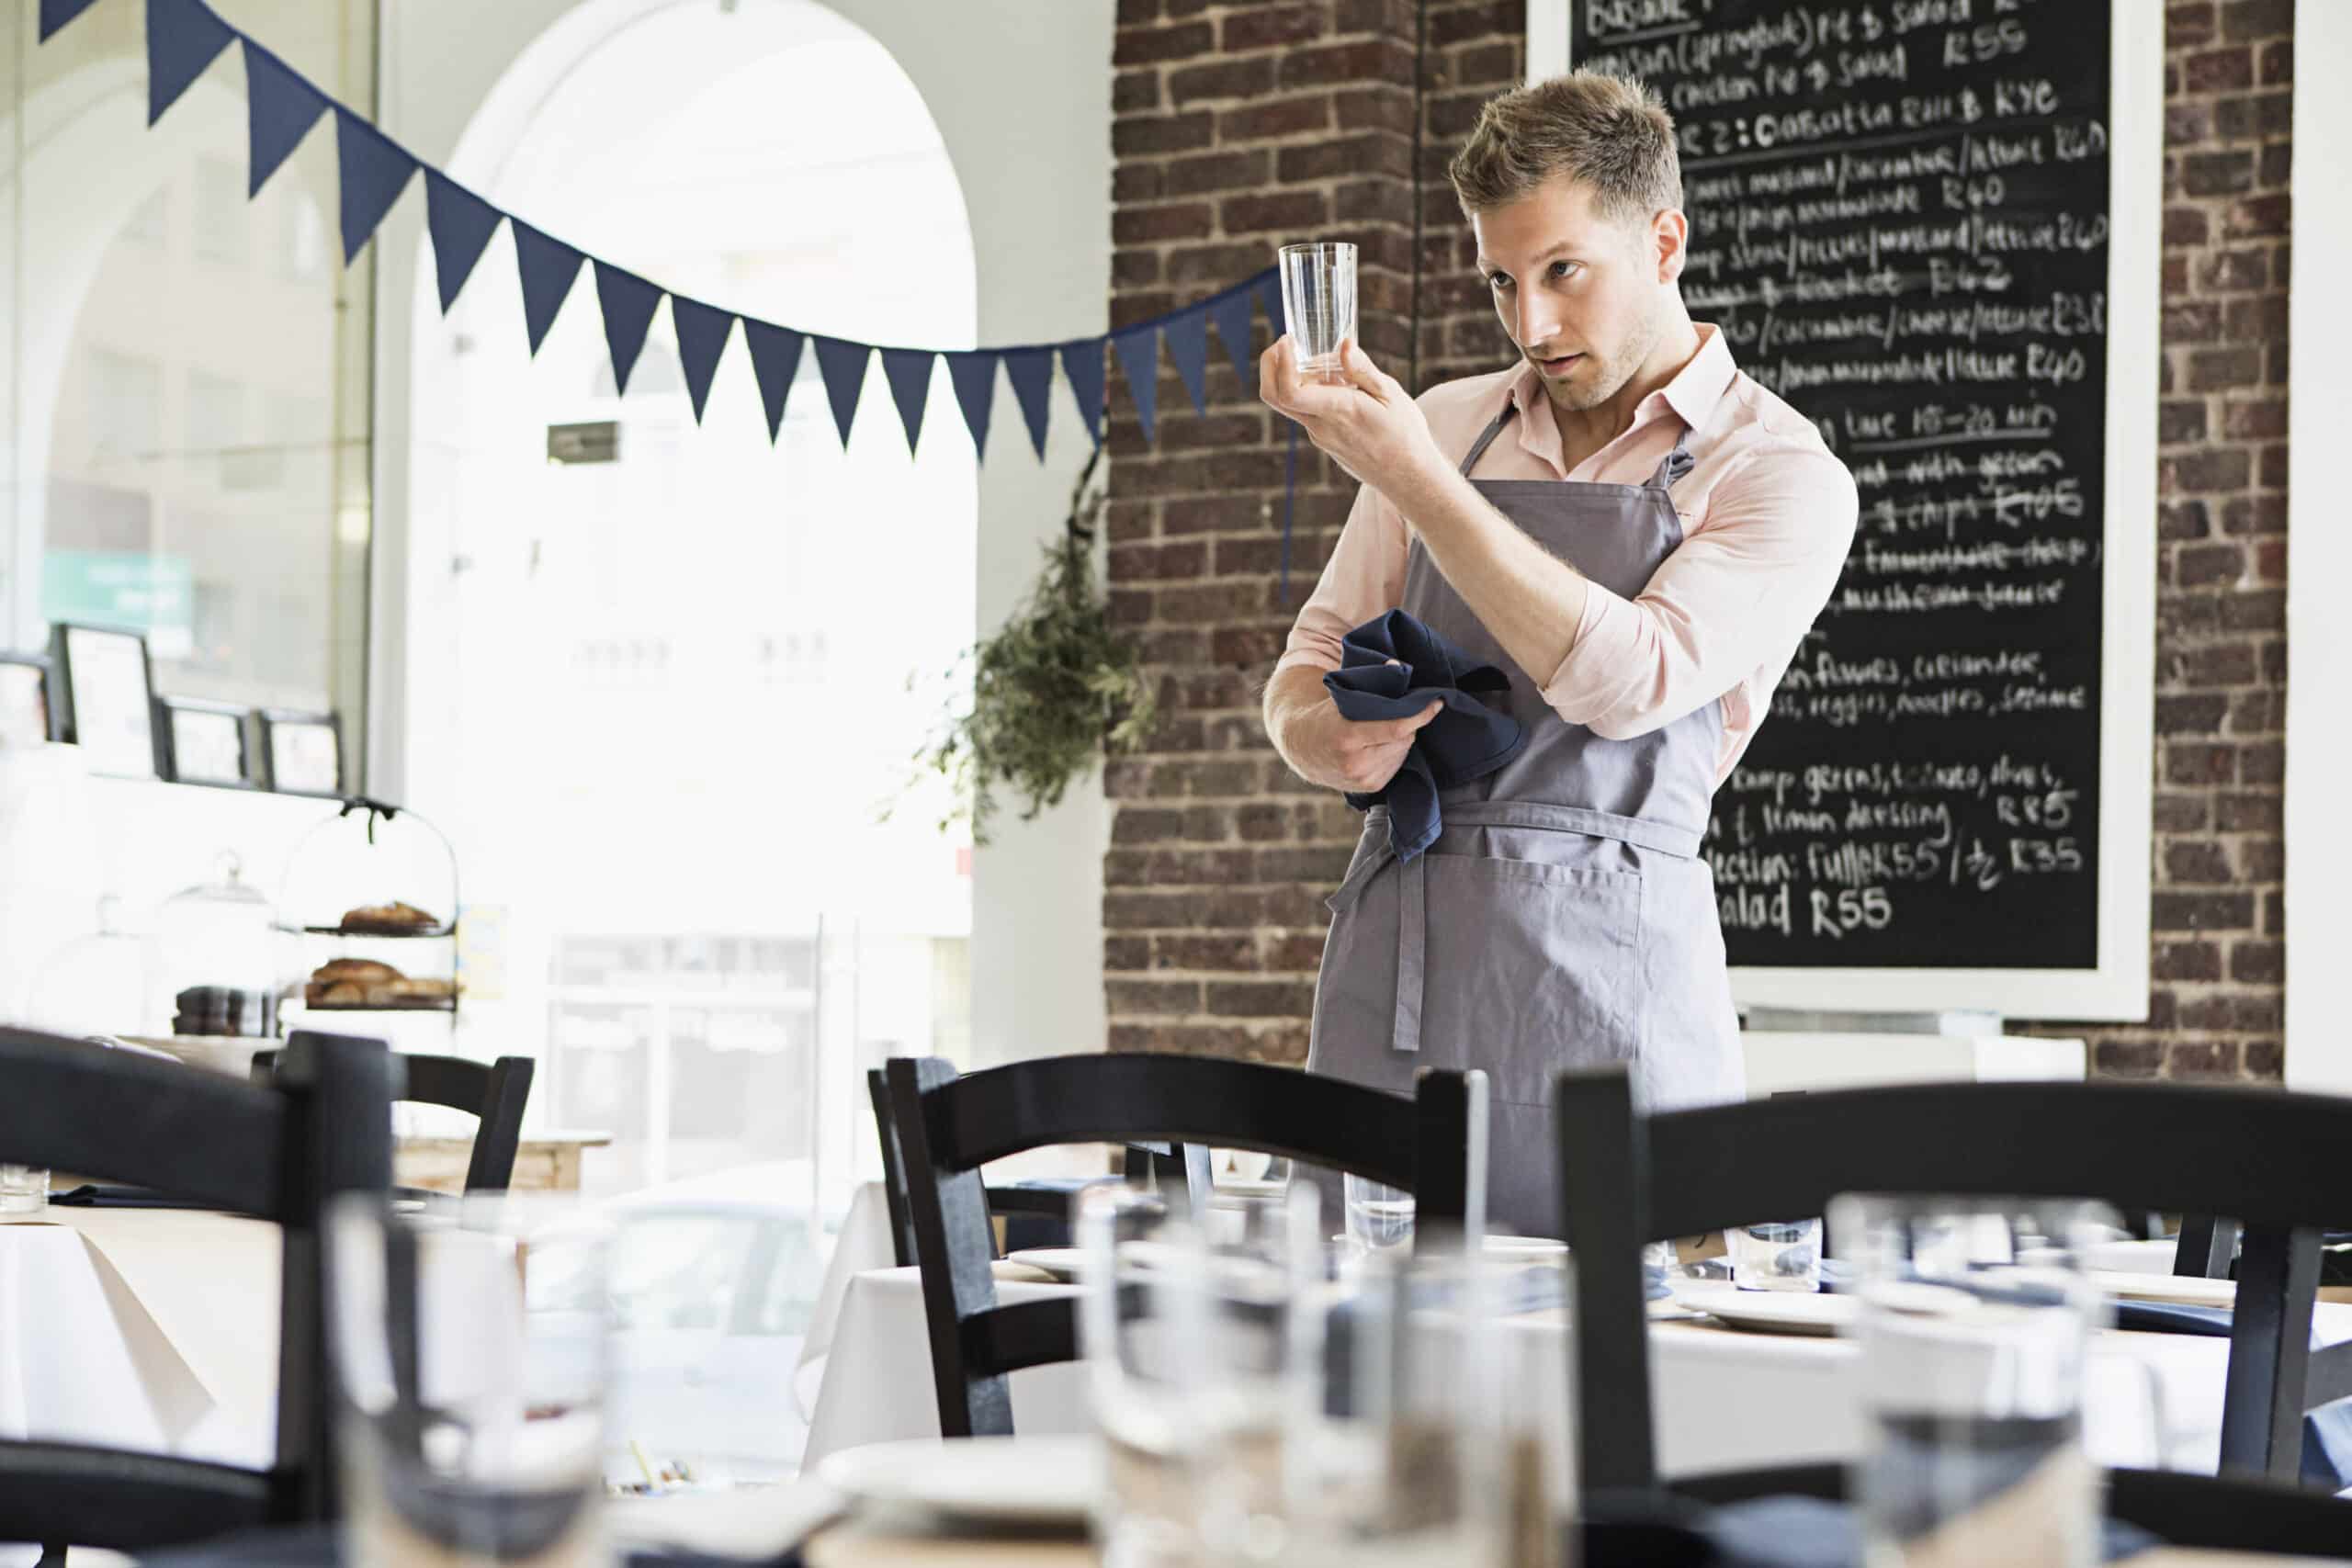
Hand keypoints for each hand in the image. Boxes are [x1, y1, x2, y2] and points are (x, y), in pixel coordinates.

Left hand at [1260, 335, 1448, 497]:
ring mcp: (1319, 435)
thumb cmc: (1404, 434)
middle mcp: (1321, 426)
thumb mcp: (1391, 395)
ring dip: (1295, 376)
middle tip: (1285, 342)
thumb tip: (1344, 344)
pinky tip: (1339, 383)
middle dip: (1270, 365)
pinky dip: (1311, 390)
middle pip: (1274, 397)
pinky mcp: (1322, 439)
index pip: (1290, 392)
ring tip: (1330, 364)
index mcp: (1339, 411)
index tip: (1287, 341)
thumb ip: (1363, 369)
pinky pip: (1307, 411)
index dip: (1280, 364)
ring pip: (1290, 403)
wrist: (1406, 477)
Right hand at [1276, 694, 1442, 793]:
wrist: (1299, 745)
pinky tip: (1379, 743)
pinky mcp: (1370, 787)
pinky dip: (1395, 751)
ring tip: (1383, 727)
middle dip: (1407, 722)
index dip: (1420, 714)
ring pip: (1403, 751)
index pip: (1396, 728)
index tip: (1436, 702)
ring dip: (1402, 737)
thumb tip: (1398, 667)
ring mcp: (1363, 779)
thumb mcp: (1340, 694)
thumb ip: (1370, 682)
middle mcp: (1356, 764)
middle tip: (1400, 709)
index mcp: (1347, 738)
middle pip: (1403, 738)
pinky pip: (1397, 764)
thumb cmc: (1323, 713)